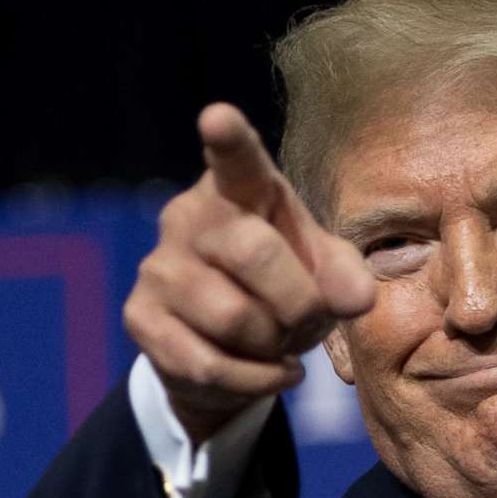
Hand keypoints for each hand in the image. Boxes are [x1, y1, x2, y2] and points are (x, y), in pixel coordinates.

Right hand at [124, 103, 378, 442]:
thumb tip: (357, 298)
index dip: (228, 139)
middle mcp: (188, 216)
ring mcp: (158, 266)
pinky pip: (208, 363)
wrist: (230, 348)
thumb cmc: (285, 287)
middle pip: (253, 253)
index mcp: (240, 190)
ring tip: (280, 343)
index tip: (217, 117)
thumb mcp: (325, 274)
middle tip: (306, 321)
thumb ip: (346, 276)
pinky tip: (271, 372)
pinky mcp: (140, 317)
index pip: (236, 160)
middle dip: (298, 302)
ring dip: (274, 345)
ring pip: (233, 317)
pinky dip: (254, 380)